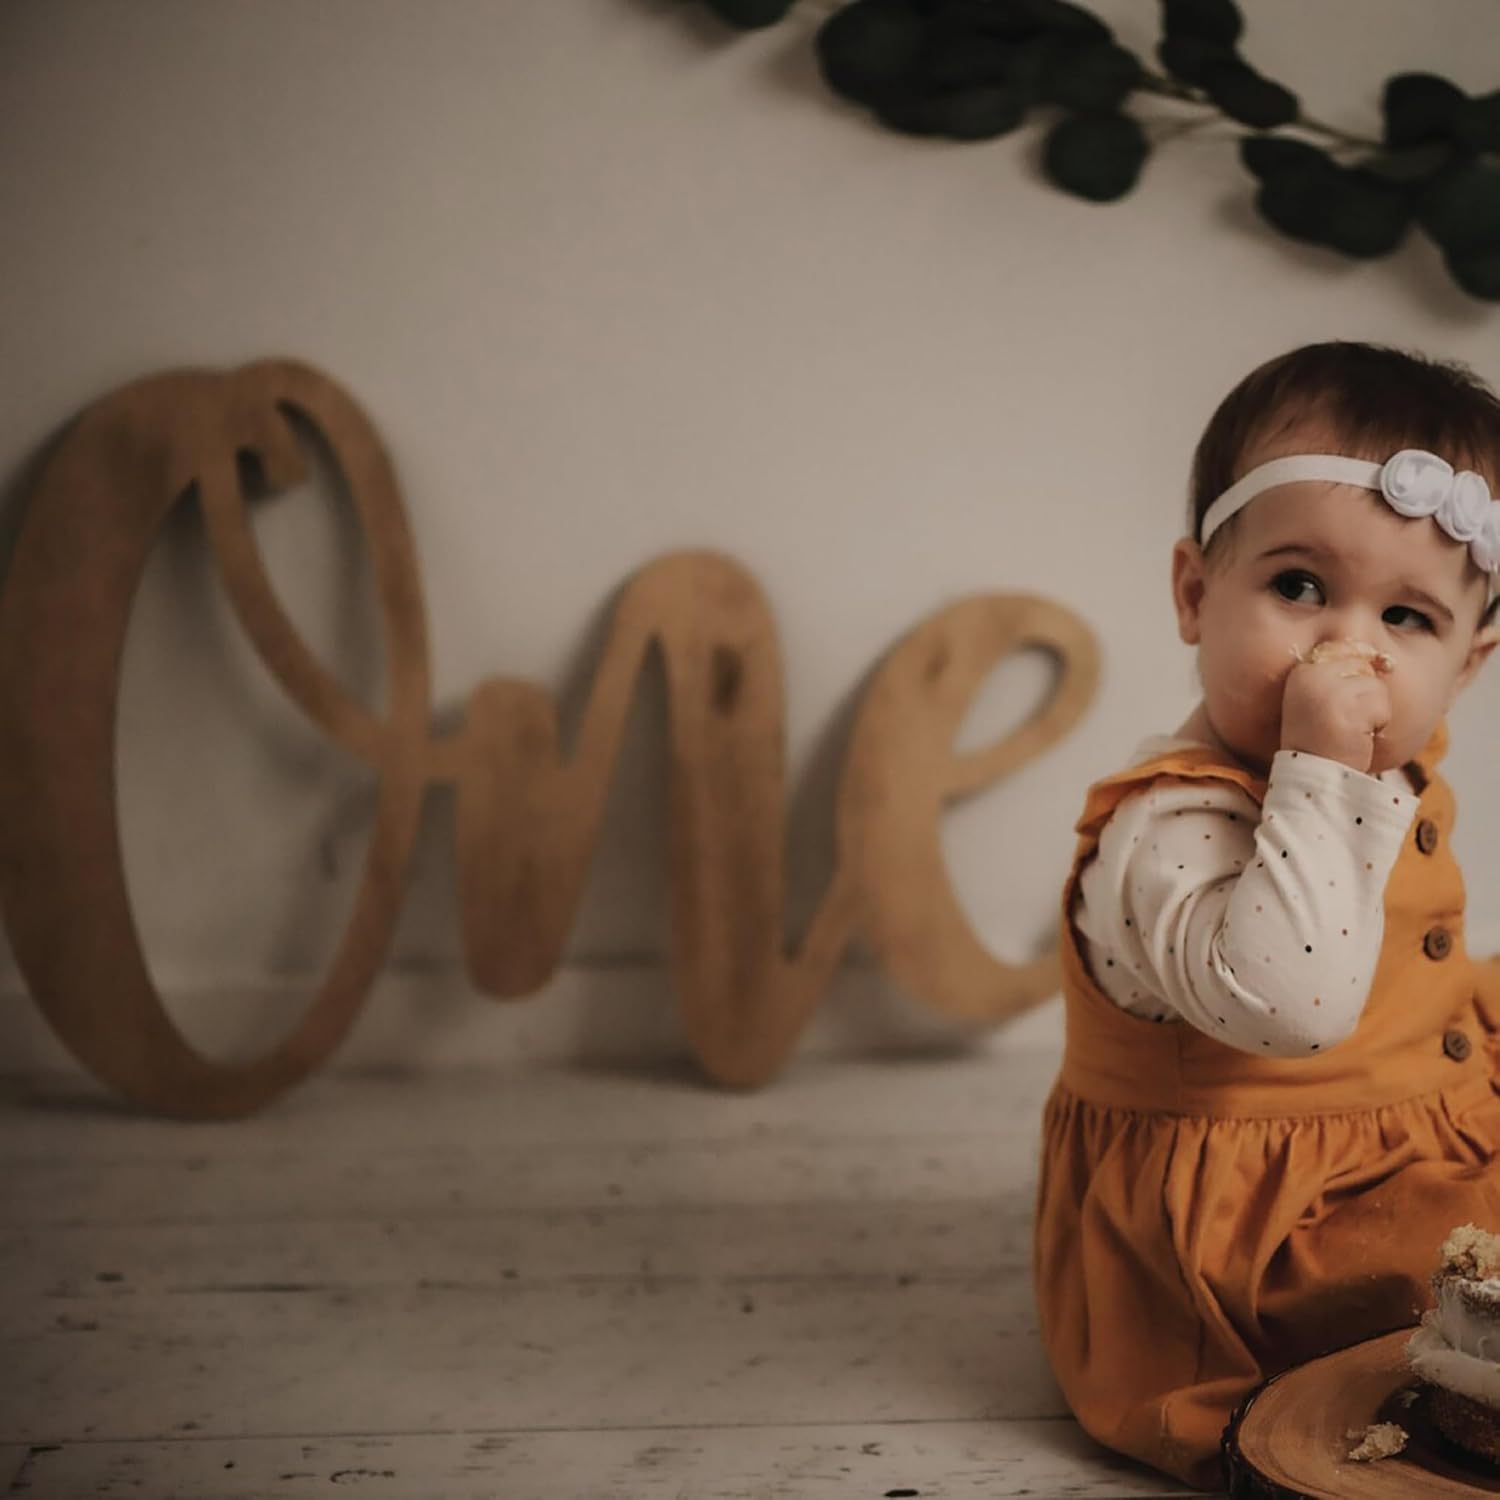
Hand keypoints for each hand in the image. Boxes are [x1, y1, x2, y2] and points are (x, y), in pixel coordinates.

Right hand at [1280, 640, 1392, 773]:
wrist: (1315, 775)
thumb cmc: (1322, 741)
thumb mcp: (1321, 700)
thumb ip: (1341, 676)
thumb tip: (1382, 659)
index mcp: (1302, 671)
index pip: (1346, 652)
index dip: (1353, 681)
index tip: (1336, 709)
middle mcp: (1311, 675)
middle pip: (1363, 667)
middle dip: (1364, 696)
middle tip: (1344, 721)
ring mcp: (1327, 690)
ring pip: (1375, 685)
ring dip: (1373, 711)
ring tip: (1350, 730)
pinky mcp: (1347, 707)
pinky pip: (1382, 704)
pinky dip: (1378, 723)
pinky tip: (1357, 736)